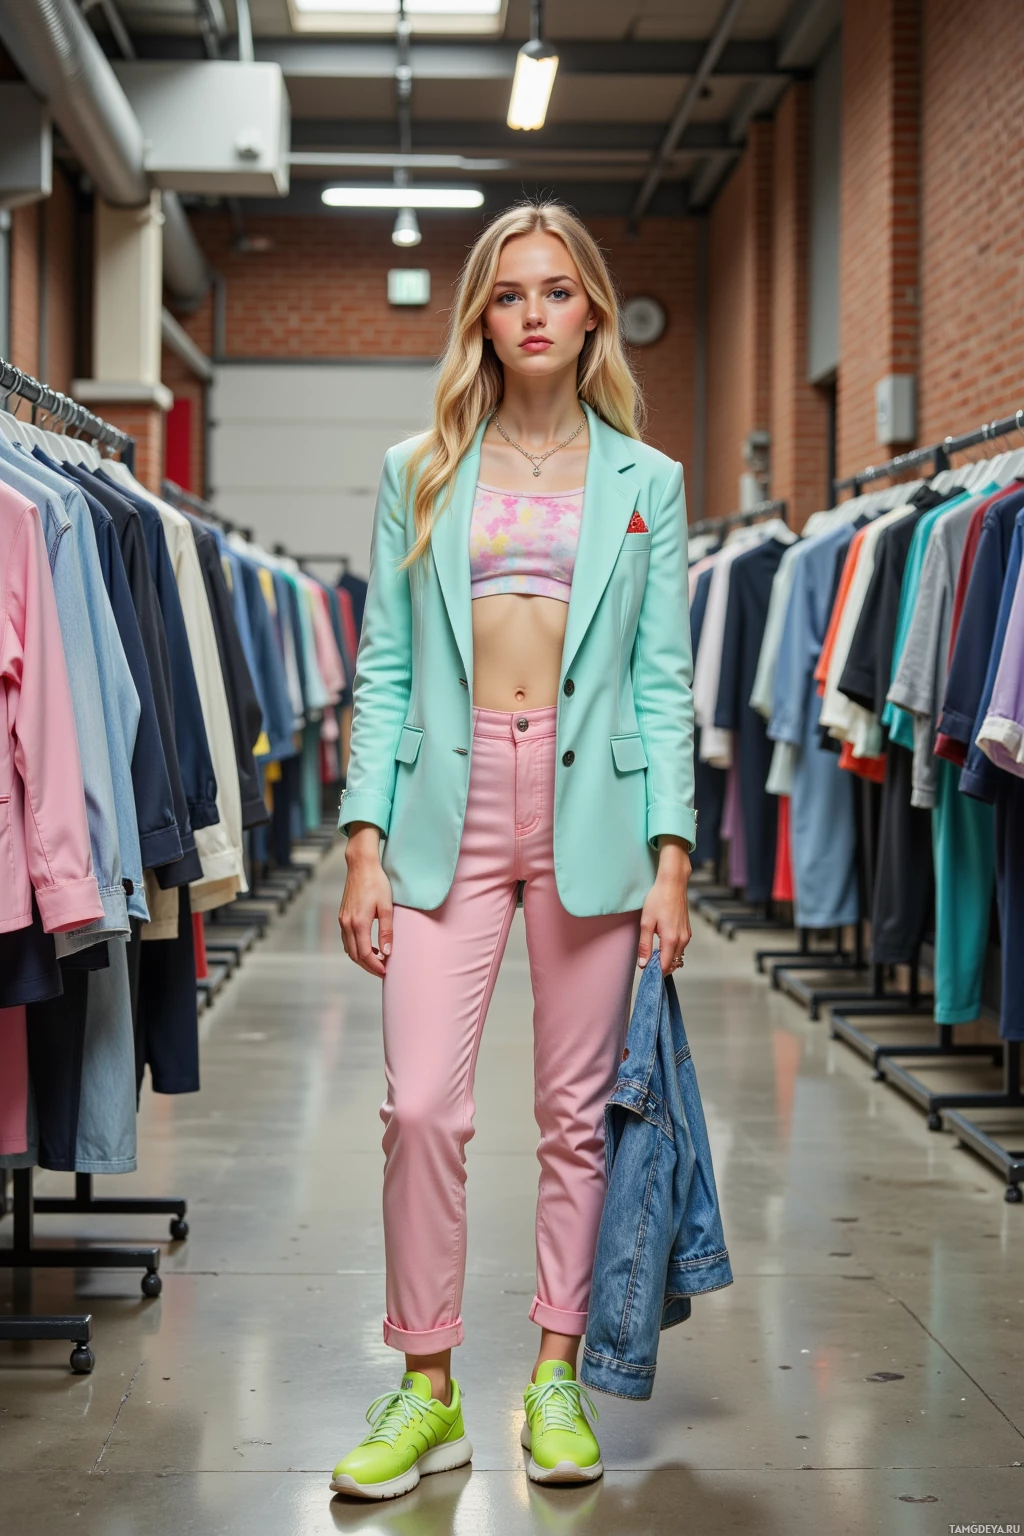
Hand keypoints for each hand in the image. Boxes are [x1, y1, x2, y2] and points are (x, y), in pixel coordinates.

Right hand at [339, 824, 392, 977]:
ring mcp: (342, 920)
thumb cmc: (376, 883)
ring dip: (362, 958)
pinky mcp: (342, 916)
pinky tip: (369, 946)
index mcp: (358, 923)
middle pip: (355, 955)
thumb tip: (387, 952)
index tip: (386, 971)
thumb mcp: (386, 907)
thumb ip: (387, 931)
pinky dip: (356, 948)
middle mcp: (347, 924)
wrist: (361, 865)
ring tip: (378, 960)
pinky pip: (347, 939)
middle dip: (368, 966)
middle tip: (383, 970)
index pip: (365, 954)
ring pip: (349, 948)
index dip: (375, 966)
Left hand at [637, 841, 691, 975]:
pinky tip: (661, 944)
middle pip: (673, 963)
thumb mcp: (646, 923)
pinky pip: (680, 947)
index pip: (665, 966)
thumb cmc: (658, 899)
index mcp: (671, 940)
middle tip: (647, 964)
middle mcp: (682, 940)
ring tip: (653, 954)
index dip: (656, 973)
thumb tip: (643, 964)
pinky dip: (672, 950)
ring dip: (667, 959)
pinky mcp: (687, 930)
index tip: (646, 973)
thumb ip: (645, 945)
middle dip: (661, 967)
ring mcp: (686, 935)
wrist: (673, 883)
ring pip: (678, 956)